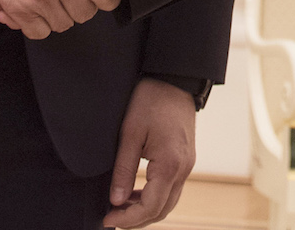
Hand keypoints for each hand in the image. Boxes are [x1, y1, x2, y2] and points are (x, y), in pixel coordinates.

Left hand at [101, 78, 195, 226]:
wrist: (174, 80)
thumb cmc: (150, 101)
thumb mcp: (130, 134)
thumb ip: (124, 170)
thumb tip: (115, 201)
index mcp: (170, 165)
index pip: (150, 207)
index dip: (127, 219)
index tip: (107, 219)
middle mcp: (183, 169)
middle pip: (162, 210)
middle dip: (136, 220)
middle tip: (111, 217)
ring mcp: (187, 165)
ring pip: (169, 202)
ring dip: (145, 210)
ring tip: (120, 207)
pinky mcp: (185, 159)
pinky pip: (172, 189)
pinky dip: (154, 197)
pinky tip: (135, 192)